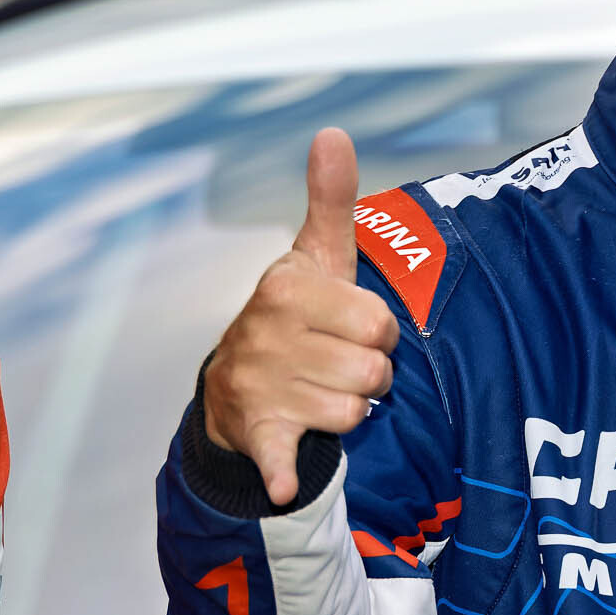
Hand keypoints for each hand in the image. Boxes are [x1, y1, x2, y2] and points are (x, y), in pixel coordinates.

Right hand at [202, 128, 397, 505]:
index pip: (381, 322)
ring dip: (351, 410)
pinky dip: (284, 474)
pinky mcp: (258, 434)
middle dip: (369, 373)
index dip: (377, 330)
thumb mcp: (313, 255)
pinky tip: (286, 481)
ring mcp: (260, 386)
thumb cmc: (294, 314)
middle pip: (374, 371)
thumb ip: (330, 198)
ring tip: (321, 391)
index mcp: (287, 289)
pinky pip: (281, 459)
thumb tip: (333, 133)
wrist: (234, 387)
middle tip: (338, 363)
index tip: (349, 327)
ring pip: (355, 412)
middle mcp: (269, 336)